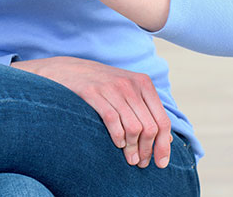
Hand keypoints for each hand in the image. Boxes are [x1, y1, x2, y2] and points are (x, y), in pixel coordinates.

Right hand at [13, 56, 172, 168]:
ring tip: (129, 158)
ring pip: (133, 127)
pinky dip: (117, 137)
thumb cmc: (99, 84)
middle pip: (149, 127)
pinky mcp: (92, 92)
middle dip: (147, 150)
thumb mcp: (126, 90)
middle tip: (140, 163)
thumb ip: (146, 109)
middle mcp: (130, 84)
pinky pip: (113, 121)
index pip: (162, 120)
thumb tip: (168, 140)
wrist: (65, 69)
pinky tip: (116, 144)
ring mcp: (111, 87)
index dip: (164, 145)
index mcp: (143, 83)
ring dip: (133, 149)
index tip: (160, 163)